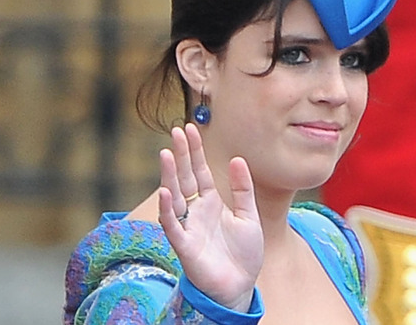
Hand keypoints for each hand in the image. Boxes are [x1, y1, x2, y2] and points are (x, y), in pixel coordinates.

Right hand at [157, 123, 263, 312]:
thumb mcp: (249, 216)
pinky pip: (172, 226)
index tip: (189, 128)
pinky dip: (168, 210)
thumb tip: (237, 159)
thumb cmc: (243, 254)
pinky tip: (165, 192)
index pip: (199, 172)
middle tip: (176, 131)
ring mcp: (188, 227)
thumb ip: (242, 189)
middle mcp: (196, 212)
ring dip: (169, 176)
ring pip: (175, 197)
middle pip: (185, 178)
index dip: (194, 151)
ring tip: (167, 154)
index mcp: (211, 203)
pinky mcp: (185, 246)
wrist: (240, 286)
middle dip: (181, 155)